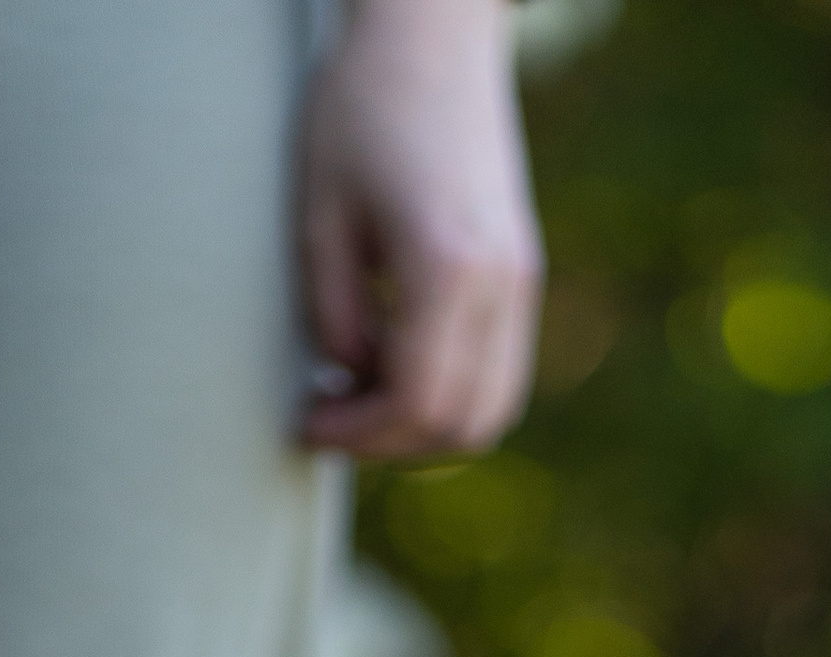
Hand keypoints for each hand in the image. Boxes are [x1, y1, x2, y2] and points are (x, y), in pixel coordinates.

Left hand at [297, 0, 544, 460]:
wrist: (433, 36)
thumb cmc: (361, 108)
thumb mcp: (320, 217)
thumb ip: (333, 316)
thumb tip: (350, 383)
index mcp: (450, 266)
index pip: (416, 402)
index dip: (357, 434)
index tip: (307, 424)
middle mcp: (502, 282)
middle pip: (463, 424)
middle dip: (391, 443)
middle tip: (331, 418)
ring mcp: (522, 279)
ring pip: (491, 409)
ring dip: (426, 425)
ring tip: (361, 394)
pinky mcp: (522, 272)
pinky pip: (498, 372)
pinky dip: (450, 391)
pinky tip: (396, 359)